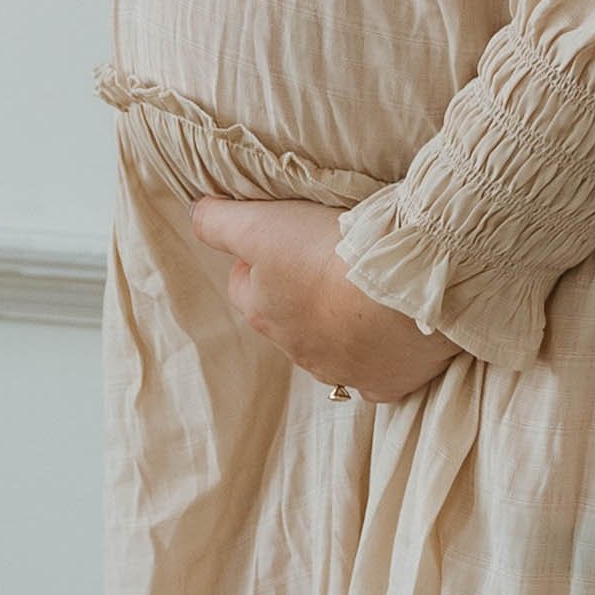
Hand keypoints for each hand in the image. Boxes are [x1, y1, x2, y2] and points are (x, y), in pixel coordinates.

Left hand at [189, 195, 464, 400]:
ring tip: (365, 287)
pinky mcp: (384, 381)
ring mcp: (341, 370)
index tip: (282, 237)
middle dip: (299, 291)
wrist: (398, 290)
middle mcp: (295, 349)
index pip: (243, 284)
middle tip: (326, 256)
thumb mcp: (259, 225)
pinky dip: (378, 355)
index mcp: (263, 311)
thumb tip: (196, 214)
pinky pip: (375, 374)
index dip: (257, 257)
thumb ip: (219, 222)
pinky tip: (391, 331)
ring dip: (339, 321)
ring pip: (330, 346)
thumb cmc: (325, 254)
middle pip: (286, 317)